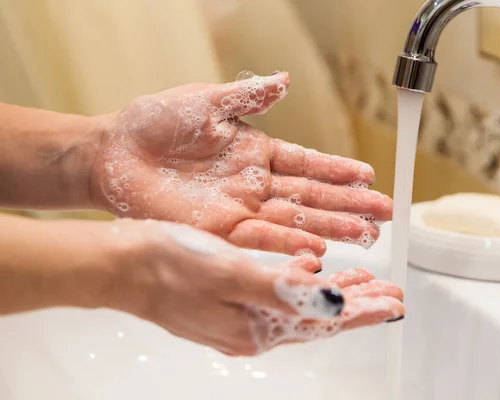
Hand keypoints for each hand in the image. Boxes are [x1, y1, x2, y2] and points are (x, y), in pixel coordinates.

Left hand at [90, 72, 391, 255]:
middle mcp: (256, 184)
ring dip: (332, 228)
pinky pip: (263, 238)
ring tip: (367, 234)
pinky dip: (291, 244)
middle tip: (384, 213)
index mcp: (257, 152)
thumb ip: (248, 98)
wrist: (114, 154)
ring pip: (296, 220)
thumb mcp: (207, 102)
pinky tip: (320, 250)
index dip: (339, 171)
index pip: (308, 163)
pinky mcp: (221, 231)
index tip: (370, 177)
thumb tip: (284, 81)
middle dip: (349, 205)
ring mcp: (241, 209)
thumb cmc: (156, 123)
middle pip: (312, 196)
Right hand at [110, 219, 403, 355]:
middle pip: (317, 318)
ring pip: (302, 306)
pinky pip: (280, 296)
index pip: (324, 322)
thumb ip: (282, 292)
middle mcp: (251, 327)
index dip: (364, 311)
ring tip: (364, 284)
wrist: (123, 266)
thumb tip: (331, 305)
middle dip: (358, 304)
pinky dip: (304, 284)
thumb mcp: (230, 274)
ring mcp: (239, 315)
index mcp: (255, 326)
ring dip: (334, 294)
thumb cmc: (168, 265)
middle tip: (390, 295)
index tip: (394, 304)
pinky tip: (311, 271)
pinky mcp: (228, 300)